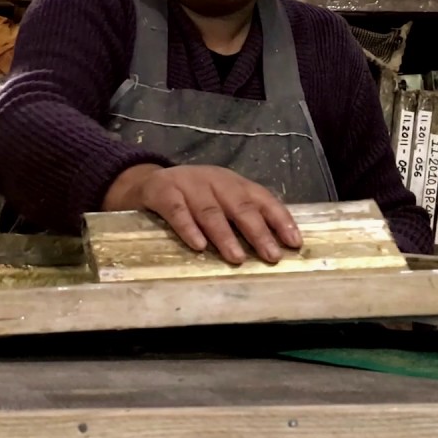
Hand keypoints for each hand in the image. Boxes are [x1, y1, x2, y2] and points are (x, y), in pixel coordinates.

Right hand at [104, 164, 301, 263]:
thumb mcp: (218, 200)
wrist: (142, 183)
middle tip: (271, 255)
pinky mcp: (163, 192)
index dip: (280, 220)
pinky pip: (177, 211)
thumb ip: (240, 218)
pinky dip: (189, 228)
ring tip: (237, 257)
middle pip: (240, 206)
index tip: (294, 243)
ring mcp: (188, 185)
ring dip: (225, 235)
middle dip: (258, 232)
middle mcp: (214, 180)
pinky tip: (199, 246)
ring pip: (211, 210)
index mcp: (233, 183)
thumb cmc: (189, 199)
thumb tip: (272, 249)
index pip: (263, 199)